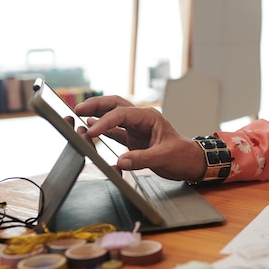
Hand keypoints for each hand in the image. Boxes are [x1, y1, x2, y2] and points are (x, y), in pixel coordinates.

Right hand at [74, 96, 205, 181]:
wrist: (190, 162)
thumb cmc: (182, 156)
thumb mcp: (164, 157)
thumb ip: (142, 159)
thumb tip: (121, 161)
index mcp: (149, 117)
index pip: (122, 114)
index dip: (105, 122)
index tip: (91, 131)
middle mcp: (141, 120)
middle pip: (115, 105)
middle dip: (96, 105)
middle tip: (77, 108)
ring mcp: (136, 129)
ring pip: (113, 116)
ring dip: (96, 115)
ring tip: (77, 115)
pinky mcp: (134, 140)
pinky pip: (115, 132)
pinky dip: (103, 130)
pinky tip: (90, 128)